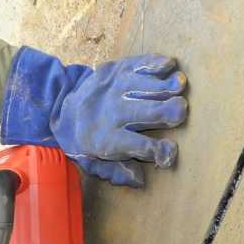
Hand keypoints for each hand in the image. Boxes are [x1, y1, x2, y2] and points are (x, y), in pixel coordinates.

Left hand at [52, 54, 186, 186]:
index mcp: (107, 140)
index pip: (137, 146)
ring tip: (181, 86)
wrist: (62, 109)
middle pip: (144, 112)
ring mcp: (113, 88)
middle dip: (166, 112)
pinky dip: (153, 63)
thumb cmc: (86, 140)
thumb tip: (140, 180)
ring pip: (143, 85)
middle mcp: (111, 113)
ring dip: (164, 86)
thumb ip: (116, 171)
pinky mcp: (114, 70)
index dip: (157, 151)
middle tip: (180, 112)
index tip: (170, 153)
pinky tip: (169, 65)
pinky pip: (137, 64)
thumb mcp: (93, 163)